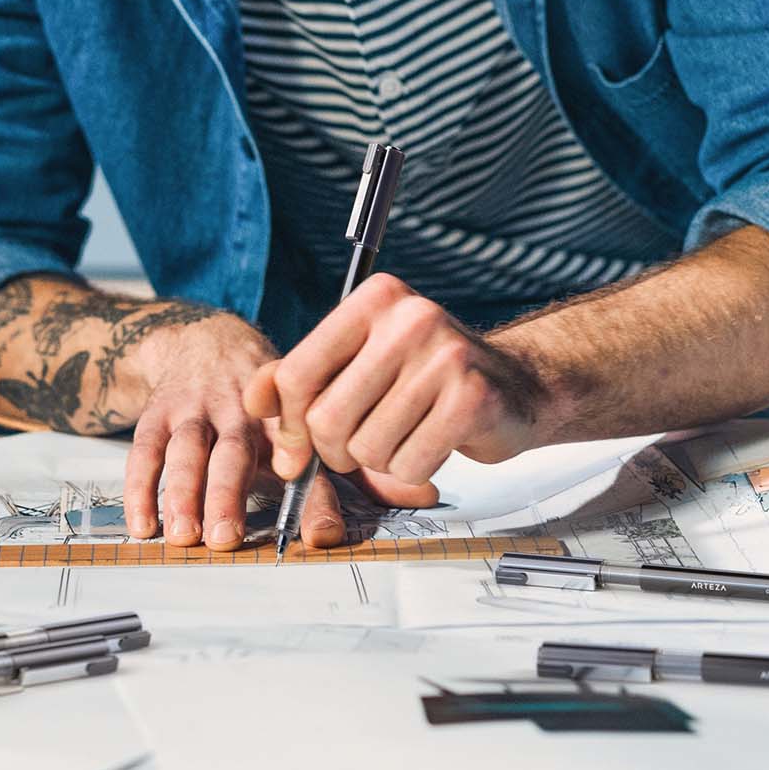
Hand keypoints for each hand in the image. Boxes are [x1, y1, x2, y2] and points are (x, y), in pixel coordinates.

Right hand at [122, 313, 435, 549]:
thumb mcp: (314, 419)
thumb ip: (362, 466)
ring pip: (188, 449)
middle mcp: (242, 409)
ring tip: (185, 535)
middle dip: (229, 493)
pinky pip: (144, 449)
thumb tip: (426, 492)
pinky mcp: (160, 413)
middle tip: (228, 538)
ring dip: (183, 492)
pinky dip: (142, 487)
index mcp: (288, 413)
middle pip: (235, 451)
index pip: (306, 453)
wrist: (206, 340)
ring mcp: (197, 409)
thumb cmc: (271, 400)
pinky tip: (144, 523)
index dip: (314, 494)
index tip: (322, 536)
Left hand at [242, 273, 544, 487]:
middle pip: (327, 418)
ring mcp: (445, 355)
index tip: (297, 447)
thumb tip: (252, 401)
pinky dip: (412, 470)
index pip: (298, 373)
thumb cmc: (425, 376)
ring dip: (379, 460)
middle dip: (336, 449)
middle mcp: (409, 317)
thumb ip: (301, 376)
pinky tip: (432, 443)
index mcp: (374, 299)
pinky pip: (409, 464)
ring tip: (404, 434)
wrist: (515, 387)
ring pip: (366, 447)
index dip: (290, 423)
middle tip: (361, 443)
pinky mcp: (472, 398)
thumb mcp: (360, 359)